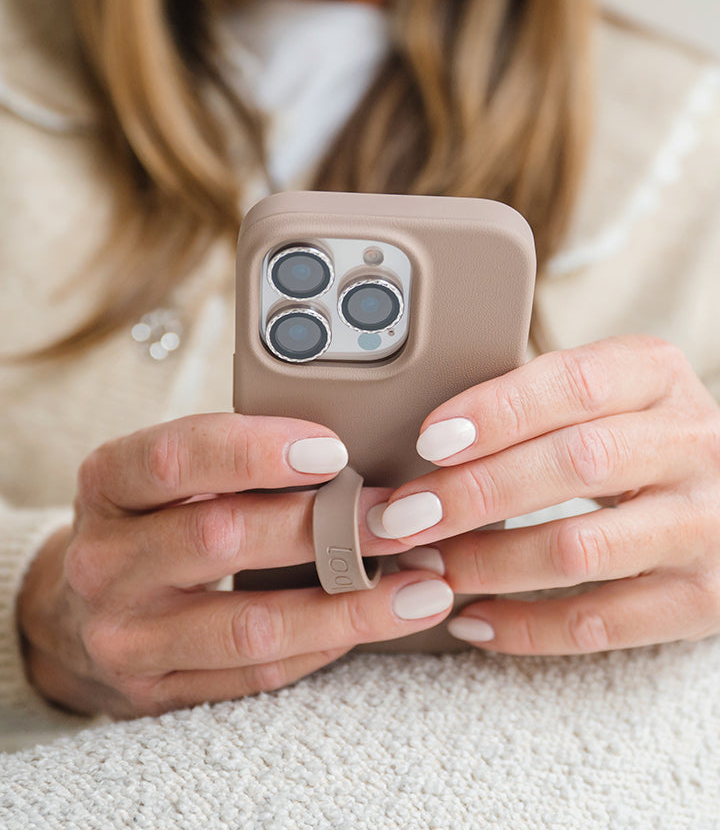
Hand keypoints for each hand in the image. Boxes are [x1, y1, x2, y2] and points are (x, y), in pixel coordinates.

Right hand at [18, 413, 452, 717]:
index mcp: (108, 485)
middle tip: (401, 517)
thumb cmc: (146, 522)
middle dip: (326, 526)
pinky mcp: (157, 692)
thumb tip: (349, 454)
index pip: (178, 458)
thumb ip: (233, 459)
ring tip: (422, 587)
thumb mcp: (163, 477)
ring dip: (349, 605)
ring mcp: (126, 637)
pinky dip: (325, 645)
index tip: (334, 448)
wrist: (73, 613)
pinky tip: (372, 621)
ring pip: (252, 625)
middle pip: (222, 539)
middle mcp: (106, 562)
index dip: (257, 450)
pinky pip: (257, 673)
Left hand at [369, 336, 719, 653]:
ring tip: (427, 565)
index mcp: (657, 376)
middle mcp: (693, 444)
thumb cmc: (637, 434)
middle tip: (403, 515)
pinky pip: (601, 622)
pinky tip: (472, 617)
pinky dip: (525, 627)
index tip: (429, 441)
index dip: (497, 412)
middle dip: (474, 493)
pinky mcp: (703, 599)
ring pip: (581, 549)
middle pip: (575, 464)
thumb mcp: (608, 392)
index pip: (574, 383)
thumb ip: (537, 402)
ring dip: (488, 562)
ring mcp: (704, 525)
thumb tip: (430, 443)